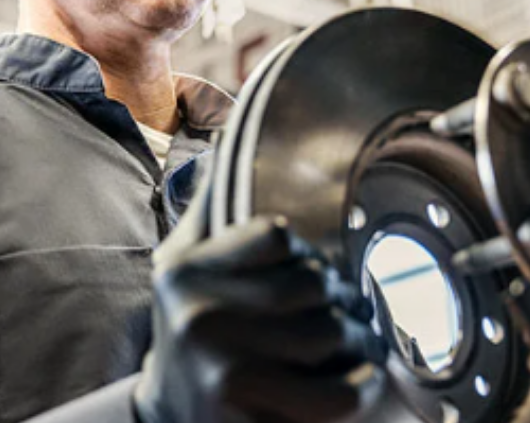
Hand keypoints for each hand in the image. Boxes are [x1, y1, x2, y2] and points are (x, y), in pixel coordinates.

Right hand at [134, 212, 385, 422]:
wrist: (168, 417)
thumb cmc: (190, 333)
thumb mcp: (180, 267)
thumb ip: (207, 206)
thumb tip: (228, 136)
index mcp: (184, 268)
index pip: (279, 235)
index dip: (308, 256)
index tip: (312, 276)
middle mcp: (195, 311)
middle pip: (314, 286)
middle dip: (344, 302)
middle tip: (352, 314)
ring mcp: (220, 362)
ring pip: (331, 334)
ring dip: (360, 341)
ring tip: (358, 345)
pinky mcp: (245, 409)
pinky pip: (337, 390)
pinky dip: (361, 386)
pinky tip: (356, 382)